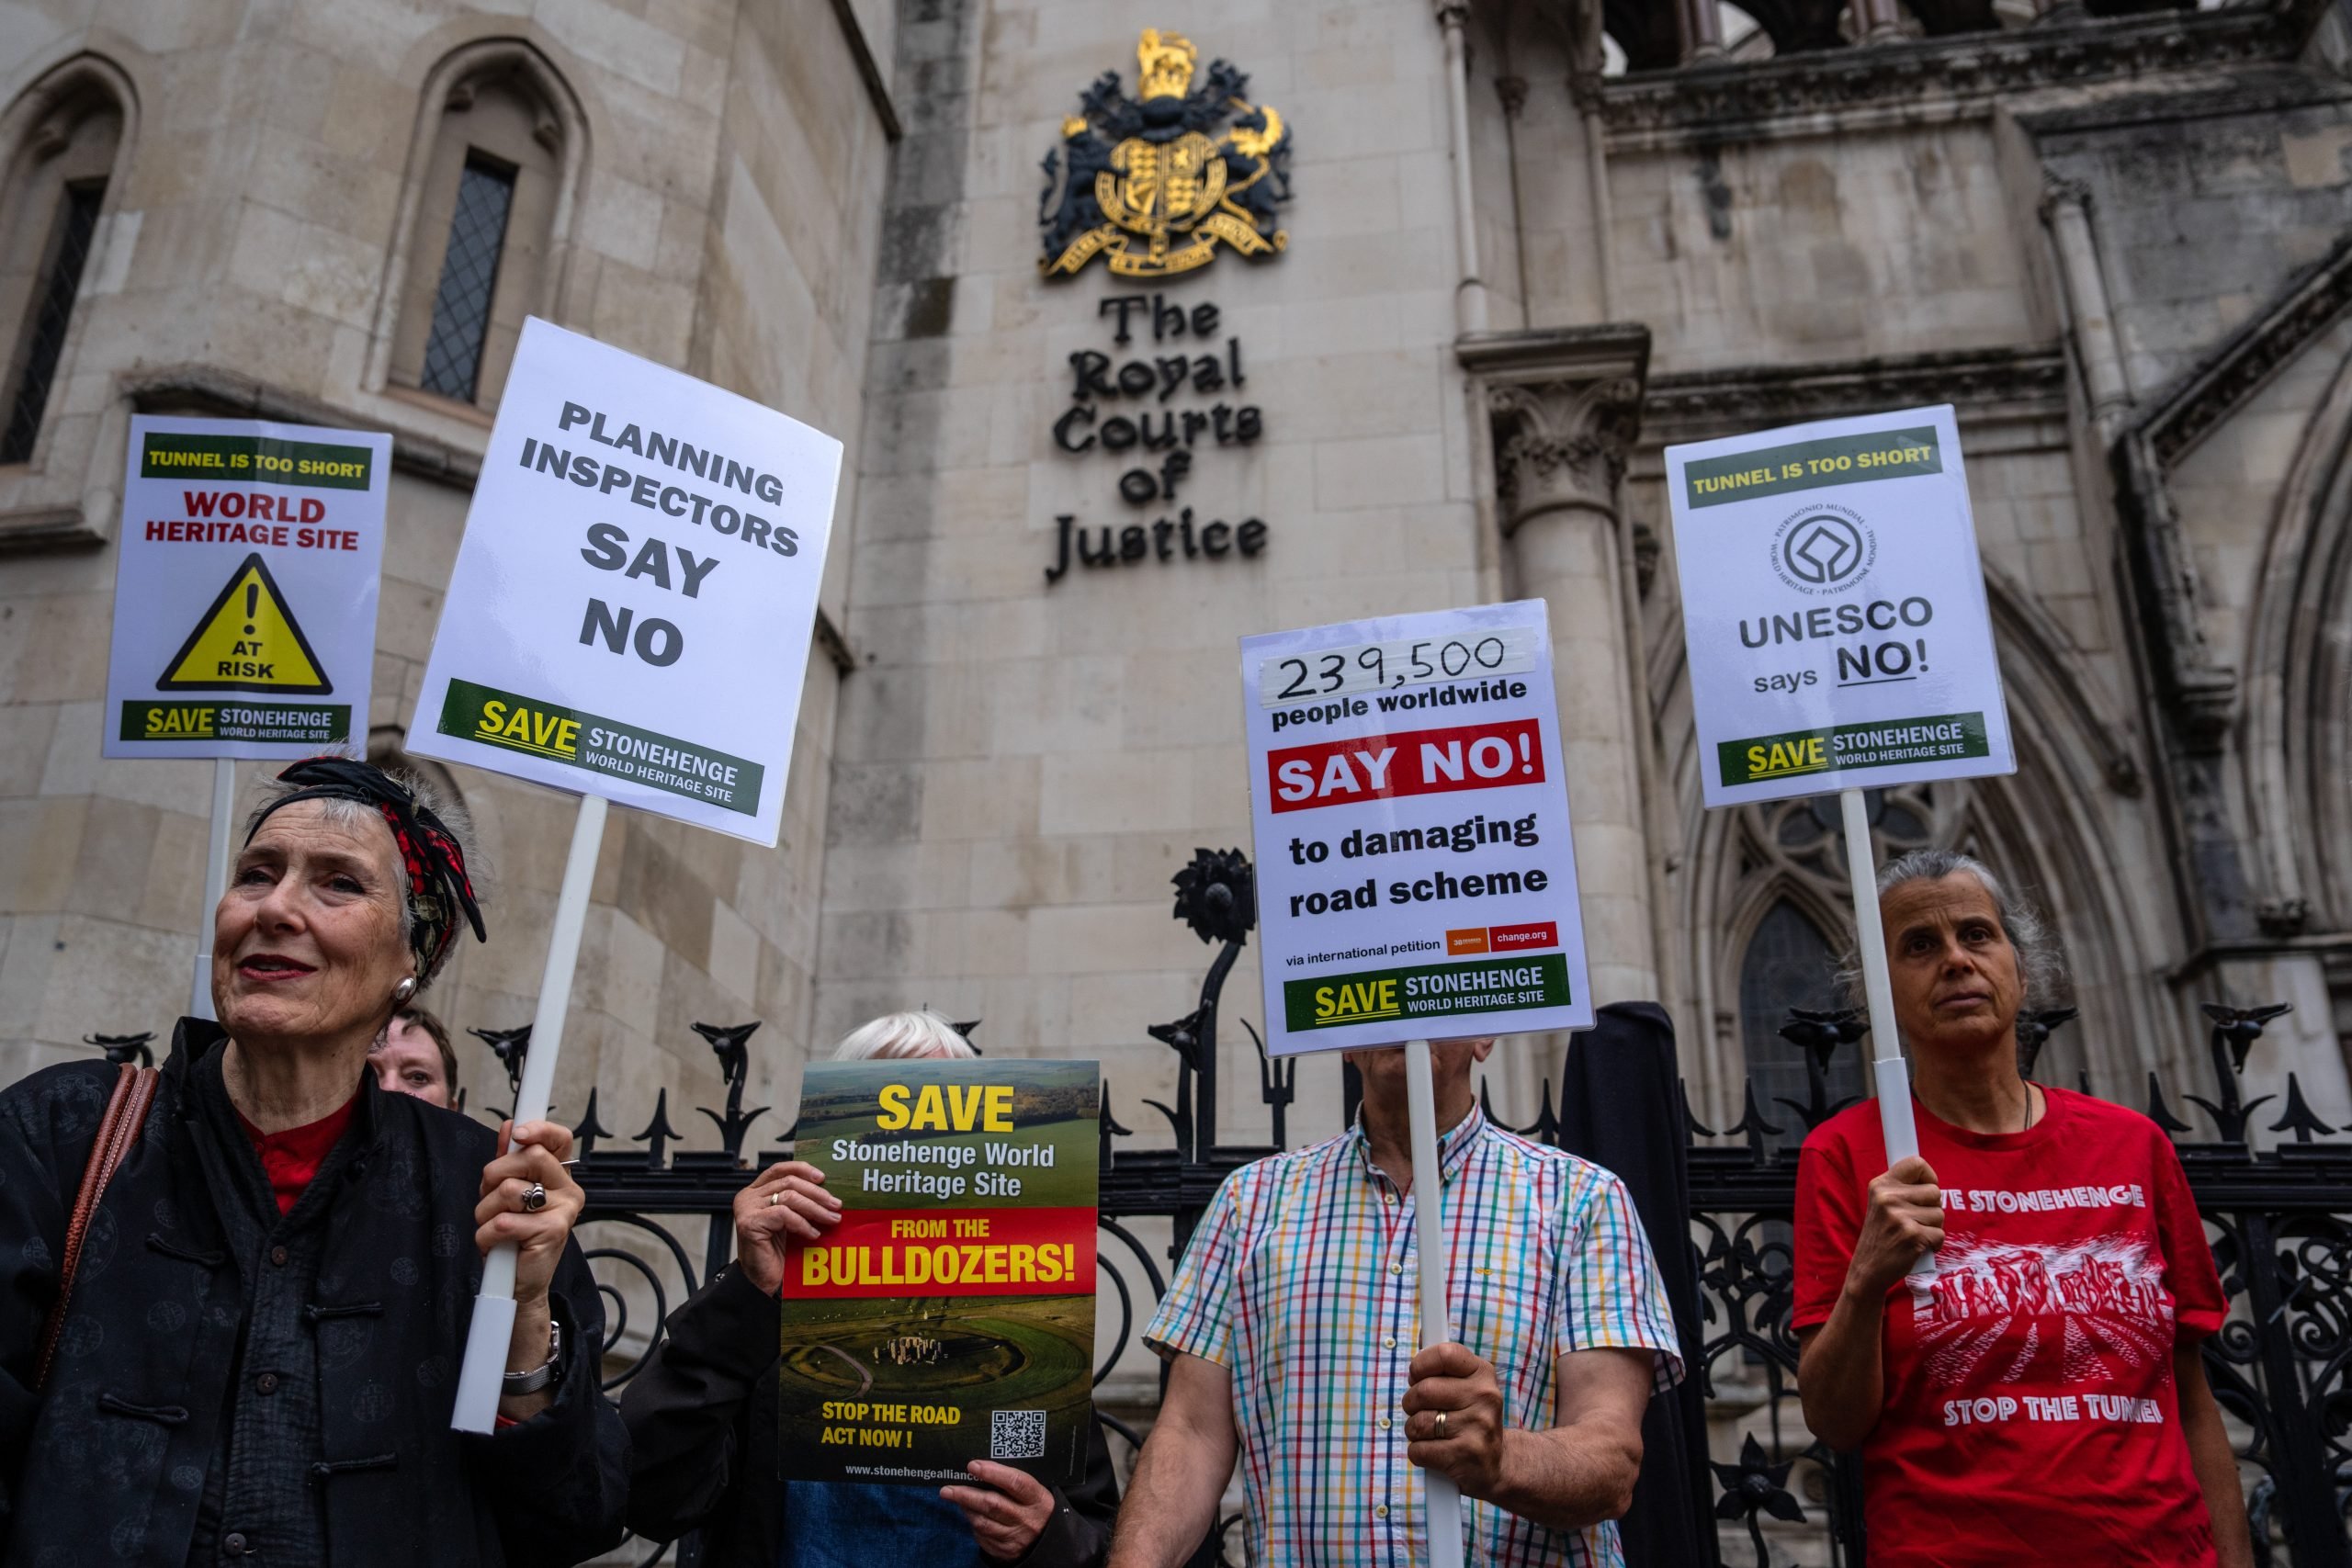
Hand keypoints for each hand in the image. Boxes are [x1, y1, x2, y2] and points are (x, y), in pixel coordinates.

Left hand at [475, 1120, 583, 1309]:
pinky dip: (488, 1234)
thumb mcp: (506, 1194)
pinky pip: (505, 1221)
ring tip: (493, 1227)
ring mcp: (564, 1210)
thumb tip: (509, 1127)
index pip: (560, 1139)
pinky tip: (496, 1244)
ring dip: (486, 1211)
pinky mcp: (553, 1231)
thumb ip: (509, 1160)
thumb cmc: (514, 1237)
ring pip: (511, 1189)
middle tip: (489, 1197)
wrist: (520, 1283)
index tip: (519, 1133)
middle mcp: (569, 1190)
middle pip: (530, 1157)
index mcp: (560, 1177)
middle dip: (494, 1175)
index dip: (539, 1129)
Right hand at [732, 1160, 839, 1294]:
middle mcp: (748, 1197)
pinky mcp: (750, 1222)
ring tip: (830, 1219)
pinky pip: (784, 1214)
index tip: (823, 1178)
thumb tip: (828, 1192)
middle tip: (836, 1205)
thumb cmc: (777, 1252)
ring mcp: (747, 1208)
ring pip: (789, 1196)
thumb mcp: (790, 1221)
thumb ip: (799, 1202)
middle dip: (817, 1193)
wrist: (763, 1281)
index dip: (802, 1169)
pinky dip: (802, 1223)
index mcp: (756, 1191)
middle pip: (788, 1182)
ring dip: (815, 1208)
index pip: (780, 1169)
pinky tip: (813, 1233)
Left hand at [942, 1460, 1056, 1561]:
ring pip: (983, 1522)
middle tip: (948, 1488)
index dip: (992, 1473)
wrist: (1047, 1540)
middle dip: (967, 1494)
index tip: (972, 1466)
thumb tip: (980, 1468)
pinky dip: (973, 1522)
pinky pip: (982, 1535)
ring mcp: (1015, 1536)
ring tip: (953, 1496)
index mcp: (1037, 1499)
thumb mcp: (1033, 1492)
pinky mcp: (1005, 1550)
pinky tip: (969, 1512)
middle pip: (993, 1504)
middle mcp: (1027, 1519)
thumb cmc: (1033, 1507)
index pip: (1015, 1482)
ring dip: (965, 1508)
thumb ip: (1012, 1481)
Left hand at [1401, 1342, 1507, 1497]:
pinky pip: (1418, 1449)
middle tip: (1422, 1410)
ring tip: (1431, 1433)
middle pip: (1423, 1391)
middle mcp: (1485, 1397)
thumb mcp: (1467, 1385)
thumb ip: (1443, 1362)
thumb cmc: (1472, 1418)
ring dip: (1414, 1430)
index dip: (1420, 1365)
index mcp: (1482, 1373)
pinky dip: (1418, 1452)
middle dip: (1411, 1403)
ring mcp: (1478, 1427)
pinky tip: (1435, 1451)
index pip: (1443, 1354)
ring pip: (1417, 1422)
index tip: (1417, 1377)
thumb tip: (1422, 1332)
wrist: (1499, 1463)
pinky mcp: (1466, 1455)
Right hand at [1848, 1155, 1942, 1296]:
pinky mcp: (1912, 1236)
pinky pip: (1940, 1234)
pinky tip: (1918, 1247)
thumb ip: (1901, 1189)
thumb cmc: (1882, 1235)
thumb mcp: (1881, 1204)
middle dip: (1932, 1208)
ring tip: (1914, 1234)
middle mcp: (1888, 1197)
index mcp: (1880, 1185)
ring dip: (1933, 1227)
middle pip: (1935, 1192)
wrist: (1868, 1268)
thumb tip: (1930, 1179)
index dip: (1928, 1176)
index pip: (1916, 1163)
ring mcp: (1899, 1217)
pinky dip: (1934, 1244)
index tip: (1925, 1189)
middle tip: (1915, 1220)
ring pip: (1940, 1214)